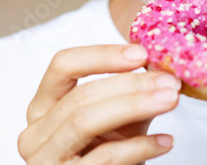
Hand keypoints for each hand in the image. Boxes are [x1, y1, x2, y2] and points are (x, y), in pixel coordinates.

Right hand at [18, 45, 180, 164]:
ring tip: (170, 100)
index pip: (63, 65)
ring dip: (135, 106)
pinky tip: (164, 141)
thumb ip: (132, 93)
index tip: (141, 54)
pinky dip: (139, 146)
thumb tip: (163, 66)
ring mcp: (44, 159)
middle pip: (81, 95)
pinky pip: (104, 158)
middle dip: (131, 84)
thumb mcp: (118, 118)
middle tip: (169, 82)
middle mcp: (36, 132)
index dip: (102, 55)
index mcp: (44, 106)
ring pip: (85, 122)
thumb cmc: (108, 153)